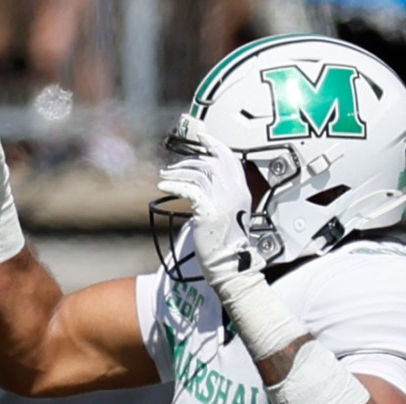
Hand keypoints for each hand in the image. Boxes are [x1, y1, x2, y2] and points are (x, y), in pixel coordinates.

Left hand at [155, 114, 260, 278]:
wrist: (229, 264)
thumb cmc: (226, 244)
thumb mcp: (229, 214)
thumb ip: (222, 196)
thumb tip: (203, 184)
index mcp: (242, 191)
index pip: (230, 158)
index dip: (215, 145)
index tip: (202, 136)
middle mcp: (234, 192)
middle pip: (212, 161)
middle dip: (190, 158)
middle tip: (174, 163)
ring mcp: (223, 200)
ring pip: (198, 172)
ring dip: (178, 171)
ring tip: (165, 176)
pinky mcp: (208, 210)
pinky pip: (189, 188)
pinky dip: (174, 184)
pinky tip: (163, 185)